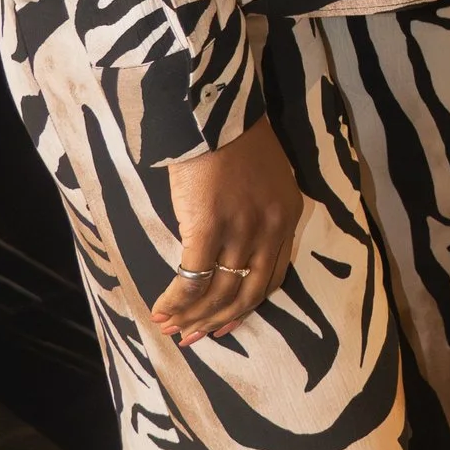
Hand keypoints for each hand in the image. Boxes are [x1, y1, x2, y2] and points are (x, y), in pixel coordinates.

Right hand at [149, 115, 303, 343]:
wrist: (215, 110)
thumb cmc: (234, 135)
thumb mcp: (267, 176)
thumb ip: (259, 211)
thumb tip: (230, 242)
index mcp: (288, 217)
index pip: (272, 278)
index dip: (246, 306)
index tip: (226, 323)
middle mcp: (270, 230)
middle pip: (246, 293)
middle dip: (217, 321)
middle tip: (193, 339)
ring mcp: (241, 231)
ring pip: (218, 292)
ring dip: (192, 317)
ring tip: (170, 328)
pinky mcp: (208, 228)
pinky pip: (192, 278)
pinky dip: (175, 301)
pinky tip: (161, 310)